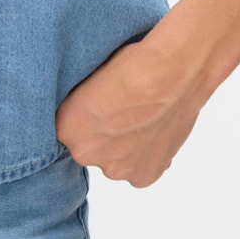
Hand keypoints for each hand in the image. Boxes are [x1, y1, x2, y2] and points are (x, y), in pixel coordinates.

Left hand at [55, 24, 209, 187]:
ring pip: (116, 160)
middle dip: (103, 134)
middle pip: (91, 147)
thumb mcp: (90, 77)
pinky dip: (146, 154)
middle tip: (123, 109)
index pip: (67, 129)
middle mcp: (87, 154)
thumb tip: (87, 112)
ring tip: (143, 117)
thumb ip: (81, 105)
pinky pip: (140, 168)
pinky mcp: (146, 175)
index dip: (83, 116)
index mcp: (66, 128)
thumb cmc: (132, 62)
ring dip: (125, 146)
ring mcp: (118, 168)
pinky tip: (154, 129)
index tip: (97, 104)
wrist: (173, 71)